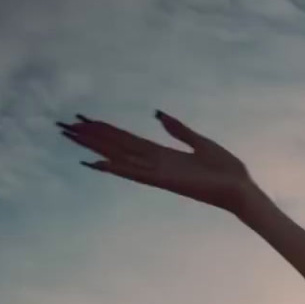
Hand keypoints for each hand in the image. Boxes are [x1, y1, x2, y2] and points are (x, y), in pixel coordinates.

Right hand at [58, 111, 254, 213]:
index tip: (84, 119)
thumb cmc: (227, 170)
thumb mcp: (200, 142)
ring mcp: (157, 174)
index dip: (105, 129)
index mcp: (163, 154)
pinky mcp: (164, 182)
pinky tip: (96, 163)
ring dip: (94, 147)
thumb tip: (156, 114)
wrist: (241, 189)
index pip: (127, 139)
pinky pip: (135, 174)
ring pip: (118, 157)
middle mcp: (155, 164)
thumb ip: (178, 130)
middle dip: (90, 136)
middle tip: (63, 126)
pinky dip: (115, 168)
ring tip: (70, 137)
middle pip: (115, 146)